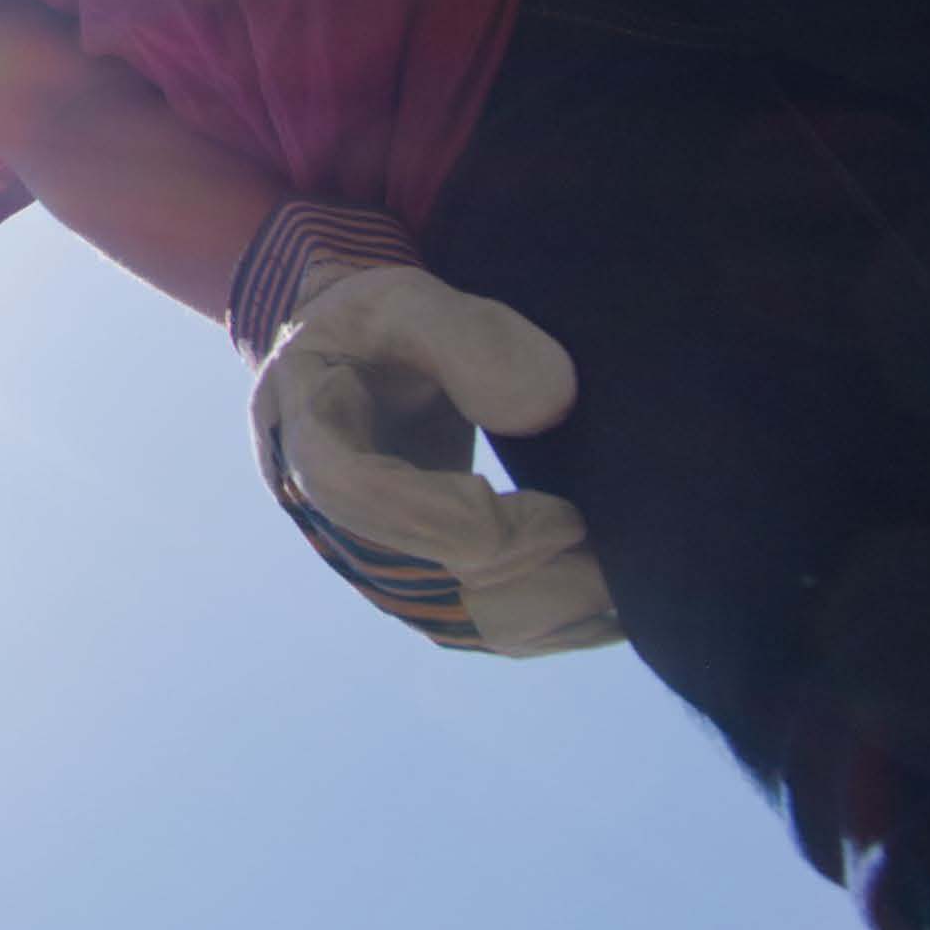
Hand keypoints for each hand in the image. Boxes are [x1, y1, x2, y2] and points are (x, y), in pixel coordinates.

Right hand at [234, 203, 620, 657]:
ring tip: (624, 577)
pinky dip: (549, 625)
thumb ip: (470, 337)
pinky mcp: (414, 586)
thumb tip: (549, 405)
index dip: (453, 516)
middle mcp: (326, 516)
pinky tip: (608, 607)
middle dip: (531, 572)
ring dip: (550, 609)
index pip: (361, 497)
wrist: (357, 361)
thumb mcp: (409, 300)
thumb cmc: (380, 326)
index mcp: (305, 431)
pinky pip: (480, 629)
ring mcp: (371, 562)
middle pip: (425, 580)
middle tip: (614, 548)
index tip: (560, 512)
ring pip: (461, 621)